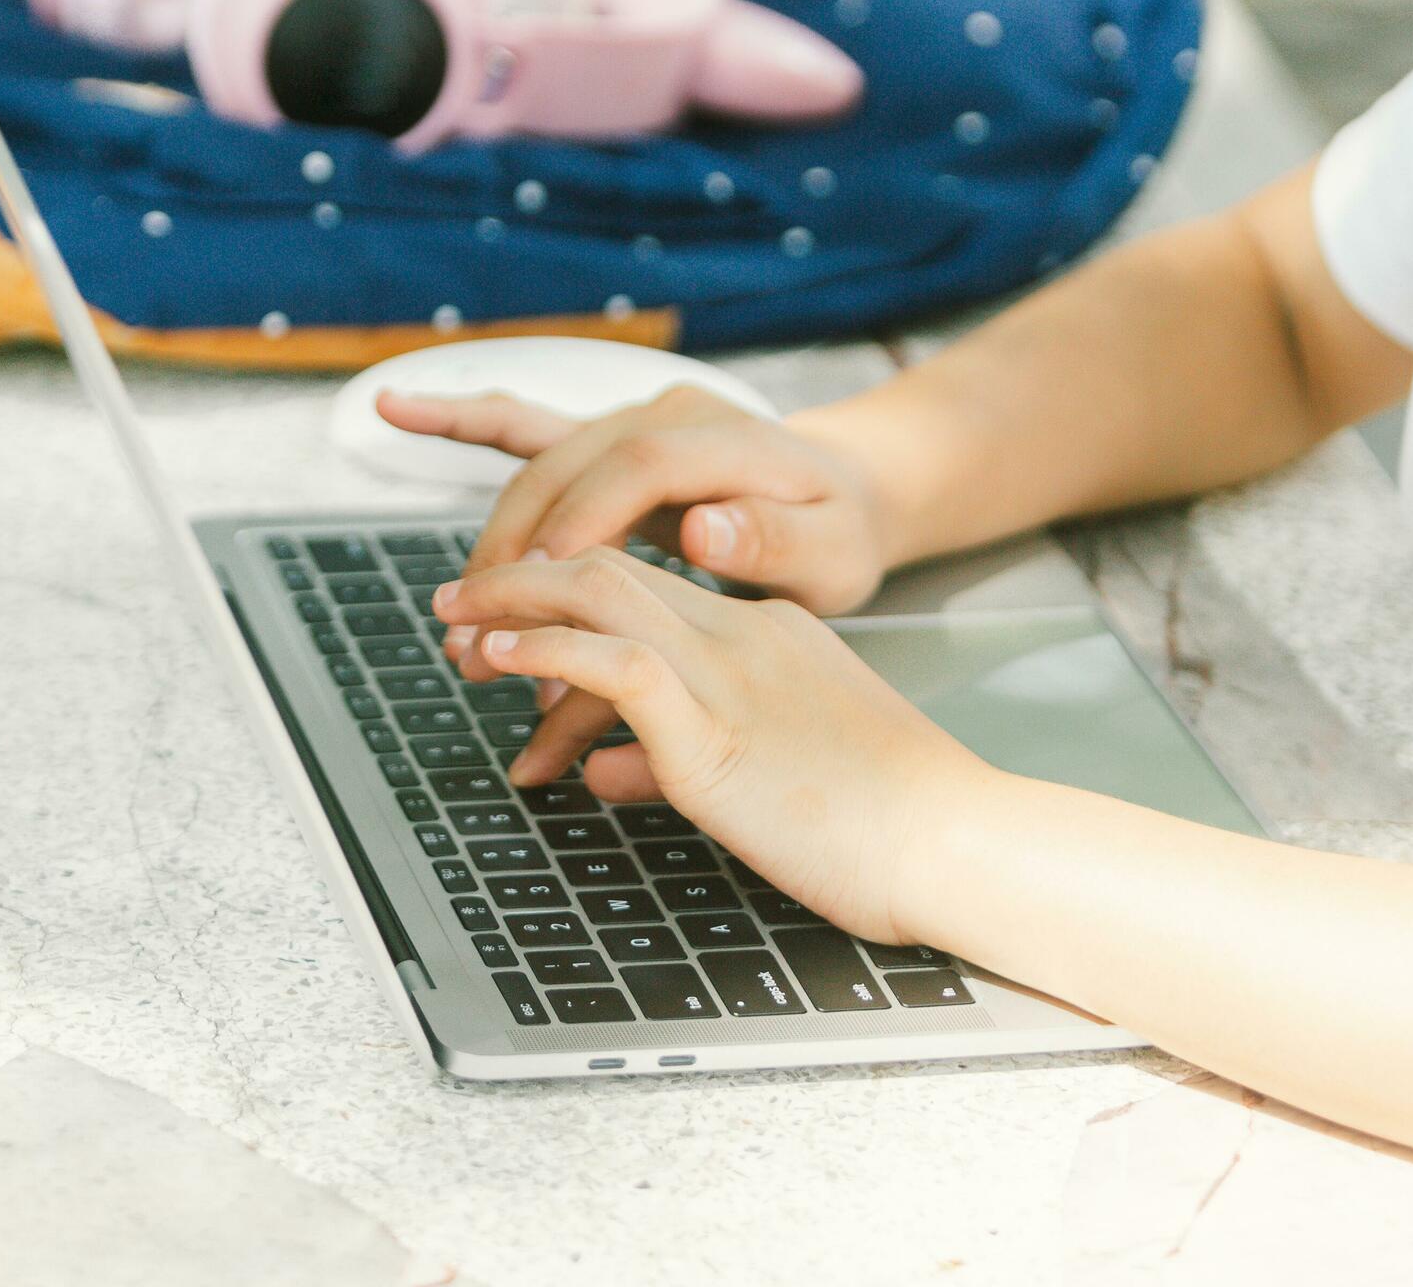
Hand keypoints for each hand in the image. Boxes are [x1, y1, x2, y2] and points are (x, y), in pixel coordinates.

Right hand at [374, 383, 896, 610]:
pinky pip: (523, 429)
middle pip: (570, 468)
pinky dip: (461, 422)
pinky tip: (396, 411)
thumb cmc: (837, 534)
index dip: (586, 524)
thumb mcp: (832, 552)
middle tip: (480, 634)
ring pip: (537, 468)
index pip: (637, 467)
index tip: (547, 590)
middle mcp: (663, 413)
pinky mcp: (602, 443)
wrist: (844, 494)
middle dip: (517, 551)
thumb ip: (774, 542)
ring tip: (458, 621)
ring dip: (492, 542)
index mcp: (721, 435)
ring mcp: (625, 420)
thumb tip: (706, 529)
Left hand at [429, 547, 990, 945]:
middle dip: (522, 579)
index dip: (567, 601)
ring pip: (602, 592)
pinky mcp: (716, 732)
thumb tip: (596, 772)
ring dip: (513, 601)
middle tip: (456, 601)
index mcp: (770, 636)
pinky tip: (501, 656)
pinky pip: (614, 664)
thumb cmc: (882, 828)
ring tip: (456, 622)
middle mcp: (745, 635)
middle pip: (613, 568)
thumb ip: (679, 762)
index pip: (649, 596)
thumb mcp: (771, 780)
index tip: (511, 621)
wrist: (957, 844)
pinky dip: (547, 649)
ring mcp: (731, 676)